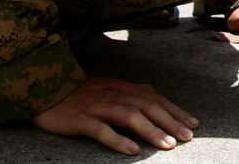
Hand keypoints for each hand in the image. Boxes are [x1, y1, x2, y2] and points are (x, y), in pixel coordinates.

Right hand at [31, 77, 199, 155]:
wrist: (44, 90)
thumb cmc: (79, 93)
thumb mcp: (108, 88)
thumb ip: (129, 93)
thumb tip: (153, 97)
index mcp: (122, 87)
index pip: (155, 98)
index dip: (175, 111)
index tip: (194, 124)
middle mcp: (113, 94)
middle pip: (147, 106)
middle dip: (170, 121)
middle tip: (187, 136)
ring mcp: (97, 106)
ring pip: (129, 116)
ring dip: (151, 130)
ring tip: (167, 145)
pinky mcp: (80, 119)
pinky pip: (101, 130)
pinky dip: (118, 140)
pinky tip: (132, 151)